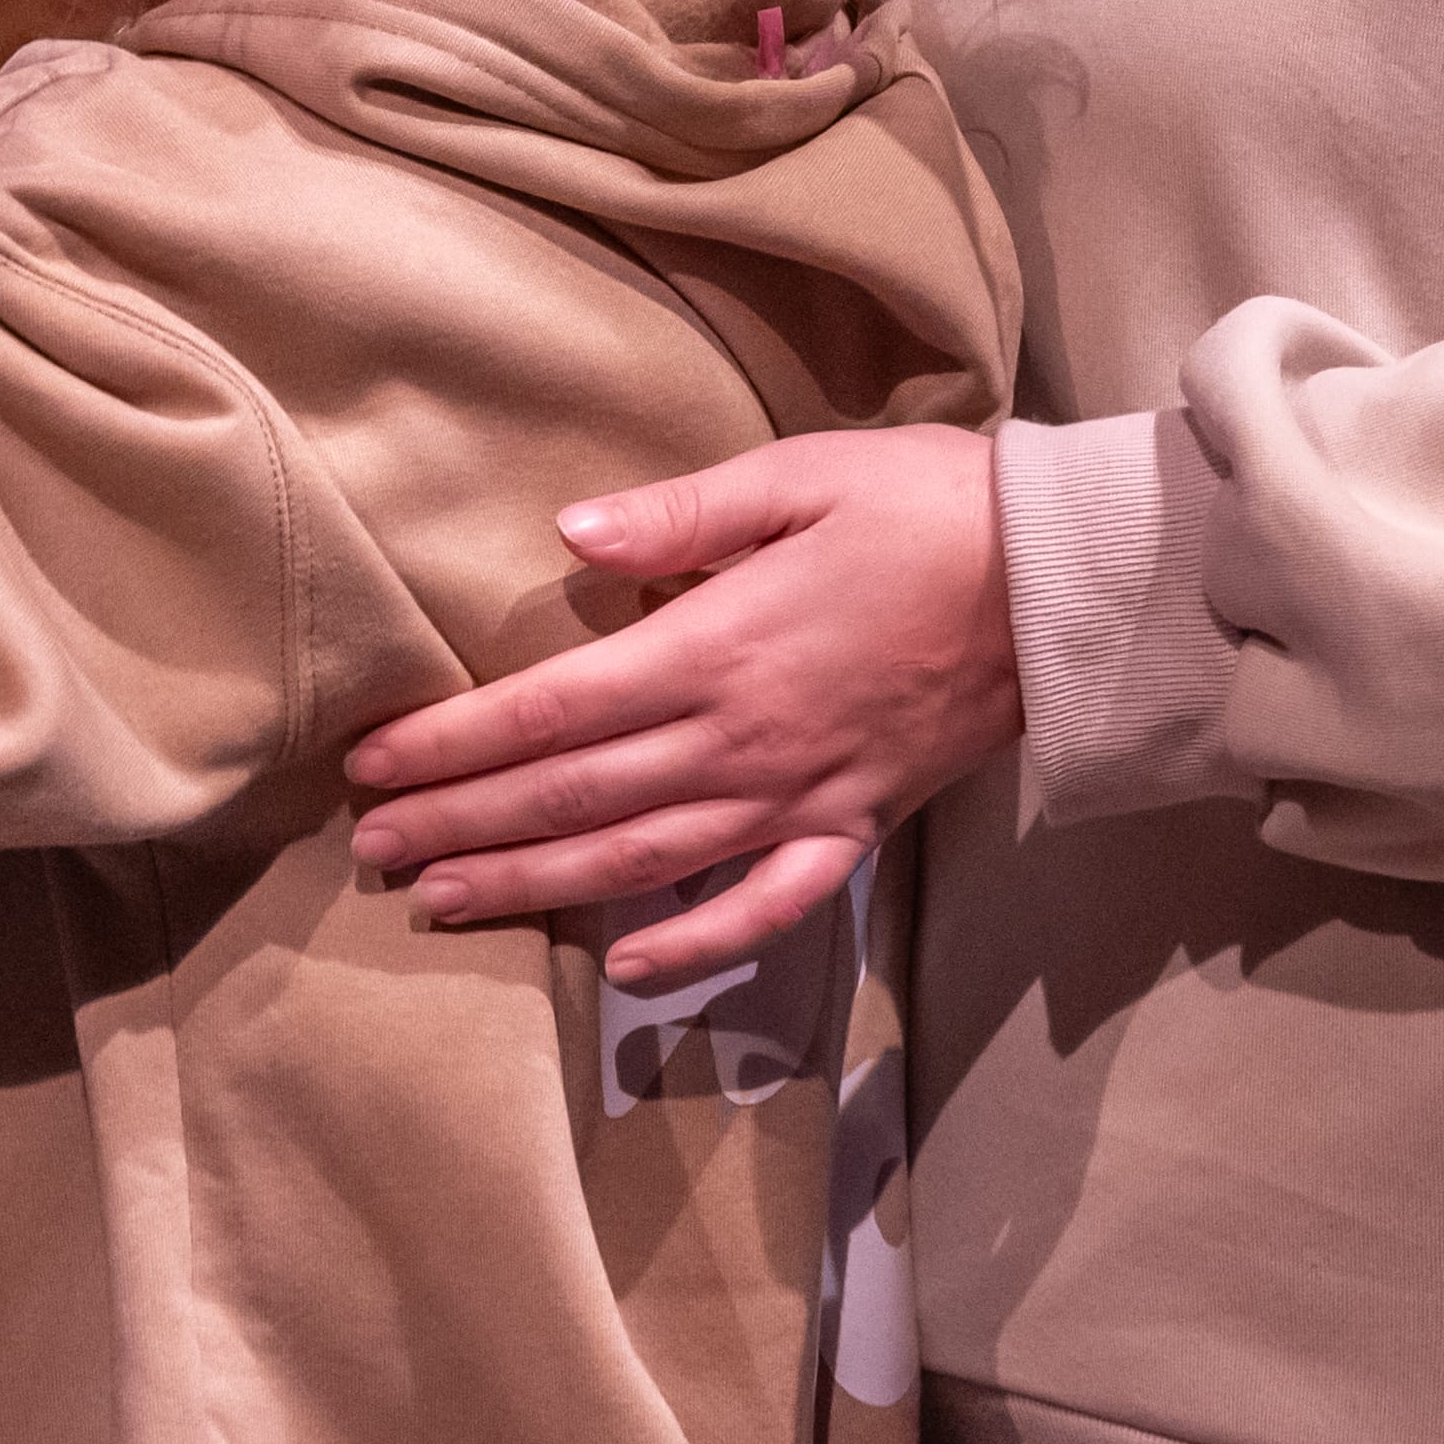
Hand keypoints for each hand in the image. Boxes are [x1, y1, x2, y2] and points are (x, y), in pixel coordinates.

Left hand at [339, 424, 1017, 983]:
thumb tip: (571, 530)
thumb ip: (681, 513)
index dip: (452, 746)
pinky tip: (625, 967)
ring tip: (446, 902)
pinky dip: (695, 945)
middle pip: (572, 798)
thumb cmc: (930, 508)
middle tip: (373, 851)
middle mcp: (743, 741)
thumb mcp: (800, 475)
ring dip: (536, 888)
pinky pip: (767, 908)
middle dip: (462, 827)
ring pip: (641, 861)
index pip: (549, 712)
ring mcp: (800, 796)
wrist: (1071, 581)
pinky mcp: (856, 827)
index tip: (371, 766)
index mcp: (716, 649)